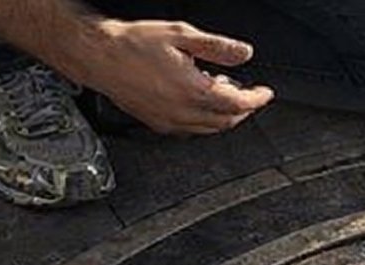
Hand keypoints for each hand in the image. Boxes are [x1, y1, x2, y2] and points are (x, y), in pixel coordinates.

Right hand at [66, 20, 271, 134]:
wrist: (98, 56)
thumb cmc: (132, 44)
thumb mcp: (181, 35)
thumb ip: (217, 47)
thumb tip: (244, 53)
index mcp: (193, 91)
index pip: (238, 104)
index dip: (256, 99)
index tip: (266, 92)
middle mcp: (182, 113)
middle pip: (227, 121)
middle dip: (243, 109)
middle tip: (248, 93)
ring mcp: (169, 122)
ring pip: (209, 129)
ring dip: (223, 115)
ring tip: (222, 91)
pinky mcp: (157, 124)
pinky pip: (190, 130)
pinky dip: (203, 120)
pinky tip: (198, 101)